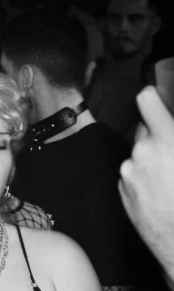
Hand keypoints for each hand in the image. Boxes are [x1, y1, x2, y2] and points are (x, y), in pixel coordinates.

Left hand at [119, 86, 173, 278]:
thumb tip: (170, 133)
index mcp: (164, 140)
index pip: (147, 100)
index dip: (152, 98)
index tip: (155, 100)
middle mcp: (140, 153)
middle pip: (143, 131)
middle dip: (156, 136)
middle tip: (171, 152)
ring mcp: (128, 173)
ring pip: (137, 155)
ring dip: (148, 160)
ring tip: (167, 179)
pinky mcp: (122, 191)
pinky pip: (131, 175)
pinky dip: (140, 178)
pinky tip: (157, 192)